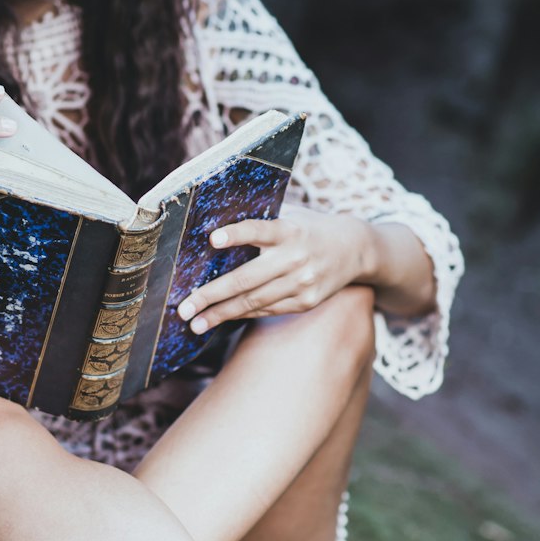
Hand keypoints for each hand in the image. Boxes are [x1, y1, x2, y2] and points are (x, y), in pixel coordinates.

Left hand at [176, 212, 371, 332]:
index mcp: (289, 230)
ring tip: (195, 323)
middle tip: (184, 308)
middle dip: (211, 295)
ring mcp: (302, 283)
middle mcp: (295, 257)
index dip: (237, 234)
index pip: (259, 230)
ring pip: (253, 301)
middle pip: (246, 278)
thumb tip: (214, 230)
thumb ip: (262, 222)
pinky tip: (220, 319)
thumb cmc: (308, 228)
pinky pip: (267, 310)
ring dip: (221, 314)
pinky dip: (242, 314)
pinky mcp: (306, 301)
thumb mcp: (291, 216)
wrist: (355, 248)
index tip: (213, 238)